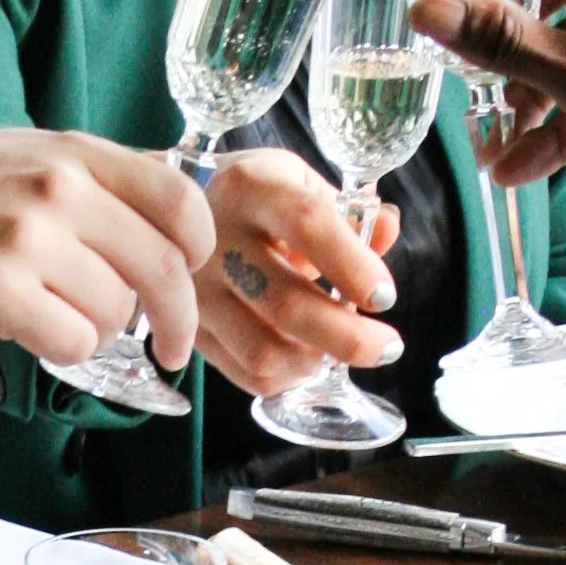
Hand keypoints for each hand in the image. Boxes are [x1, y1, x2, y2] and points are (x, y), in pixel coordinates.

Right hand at [0, 130, 214, 369]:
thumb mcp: (16, 158)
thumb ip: (89, 182)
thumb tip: (168, 222)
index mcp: (69, 151)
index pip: (179, 200)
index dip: (199, 252)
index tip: (192, 280)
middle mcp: (56, 186)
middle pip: (164, 269)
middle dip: (176, 321)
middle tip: (168, 349)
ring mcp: (26, 237)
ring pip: (116, 314)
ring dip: (96, 332)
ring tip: (49, 316)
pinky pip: (74, 345)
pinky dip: (61, 352)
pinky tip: (27, 332)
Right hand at [194, 149, 404, 397]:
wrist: (176, 216)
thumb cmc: (258, 201)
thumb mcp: (301, 186)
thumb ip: (349, 212)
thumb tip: (389, 230)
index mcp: (252, 187)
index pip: (308, 224)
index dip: (353, 266)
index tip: (385, 297)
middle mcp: (215, 237)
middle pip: (286, 303)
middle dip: (349, 337)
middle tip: (386, 346)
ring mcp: (195, 289)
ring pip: (264, 350)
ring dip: (317, 363)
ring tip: (340, 354)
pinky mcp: (189, 329)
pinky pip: (246, 372)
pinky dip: (288, 378)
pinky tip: (306, 362)